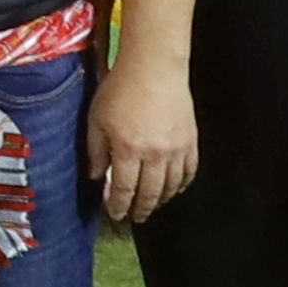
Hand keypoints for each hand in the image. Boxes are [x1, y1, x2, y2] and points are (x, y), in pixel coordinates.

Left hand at [91, 58, 197, 228]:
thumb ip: (96, 151)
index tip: (116, 215)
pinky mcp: (191, 141)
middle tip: (135, 218)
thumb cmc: (120, 89)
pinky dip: (182, 184)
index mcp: (128, 150)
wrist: (155, 68)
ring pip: (171, 186)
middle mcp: (155, 155)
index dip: (119, 205)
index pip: (124, 189)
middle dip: (141, 209)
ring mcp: (177, 150)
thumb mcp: (96, 119)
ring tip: (152, 206)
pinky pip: (189, 171)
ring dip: (161, 200)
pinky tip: (174, 188)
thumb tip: (96, 176)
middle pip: (150, 193)